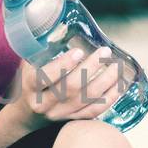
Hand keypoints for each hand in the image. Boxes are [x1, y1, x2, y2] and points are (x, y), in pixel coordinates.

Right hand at [10, 45, 125, 130]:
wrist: (27, 115)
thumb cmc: (30, 83)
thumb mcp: (28, 66)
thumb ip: (41, 51)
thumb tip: (63, 27)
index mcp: (30, 88)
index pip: (44, 77)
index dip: (63, 65)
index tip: (79, 51)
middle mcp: (44, 104)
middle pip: (70, 88)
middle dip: (90, 68)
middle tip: (105, 51)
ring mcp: (60, 114)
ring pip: (86, 100)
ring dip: (105, 82)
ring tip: (117, 65)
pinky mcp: (73, 120)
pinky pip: (95, 110)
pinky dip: (110, 97)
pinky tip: (120, 85)